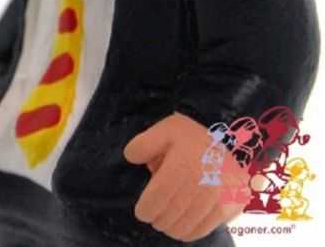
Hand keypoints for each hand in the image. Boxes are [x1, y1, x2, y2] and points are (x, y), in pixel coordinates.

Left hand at [124, 112, 246, 240]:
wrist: (225, 135)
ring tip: (166, 223)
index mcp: (183, 164)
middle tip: (153, 217)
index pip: (159, 196)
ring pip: (188, 224)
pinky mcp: (231, 204)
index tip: (142, 212)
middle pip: (172, 213)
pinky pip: (206, 227)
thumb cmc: (188, 135)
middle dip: (158, 219)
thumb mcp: (163, 131)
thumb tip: (130, 158)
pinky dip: (191, 232)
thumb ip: (143, 144)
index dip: (147, 209)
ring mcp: (219, 195)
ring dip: (173, 227)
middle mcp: (203, 182)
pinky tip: (183, 227)